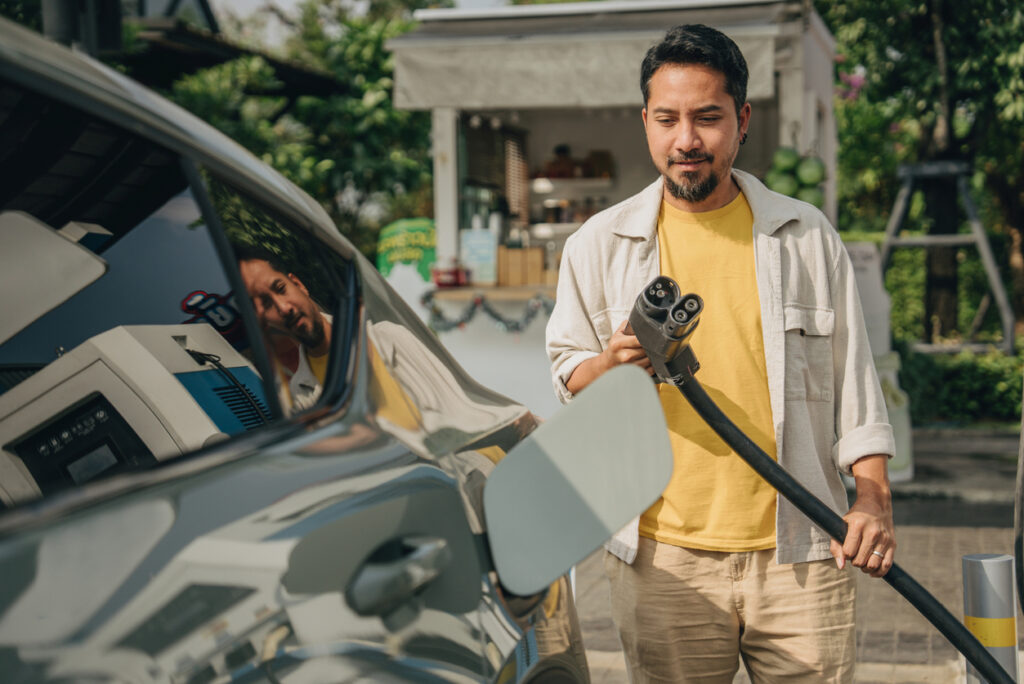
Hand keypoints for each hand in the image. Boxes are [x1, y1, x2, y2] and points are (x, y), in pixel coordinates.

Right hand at [600, 321, 653, 375]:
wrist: (609, 362)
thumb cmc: (616, 346)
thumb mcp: (619, 333)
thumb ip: (630, 325)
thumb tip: (645, 321)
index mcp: (618, 344)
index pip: (639, 340)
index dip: (649, 337)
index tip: (655, 335)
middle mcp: (624, 356)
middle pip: (646, 350)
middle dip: (652, 346)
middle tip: (654, 343)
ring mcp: (629, 367)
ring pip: (650, 360)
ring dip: (653, 356)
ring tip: (651, 351)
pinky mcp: (635, 375)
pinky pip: (651, 369)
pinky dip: (653, 365)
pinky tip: (649, 360)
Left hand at [829, 455, 894, 577]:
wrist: (876, 505)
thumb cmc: (855, 518)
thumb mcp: (842, 526)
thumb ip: (836, 546)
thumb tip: (841, 566)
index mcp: (857, 526)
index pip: (849, 552)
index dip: (846, 555)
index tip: (847, 550)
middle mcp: (872, 532)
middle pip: (860, 560)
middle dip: (855, 562)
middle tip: (855, 556)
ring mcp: (884, 538)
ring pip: (873, 565)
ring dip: (865, 568)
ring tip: (862, 562)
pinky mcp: (893, 544)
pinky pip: (887, 565)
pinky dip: (878, 572)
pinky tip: (872, 570)